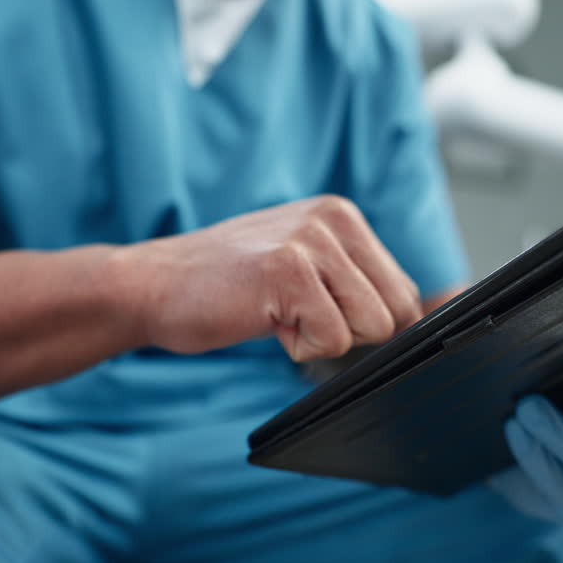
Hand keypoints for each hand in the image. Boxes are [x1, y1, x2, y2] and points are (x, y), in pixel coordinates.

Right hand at [121, 195, 423, 361]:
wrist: (151, 284)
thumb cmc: (224, 285)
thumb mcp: (300, 263)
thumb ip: (352, 279)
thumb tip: (412, 316)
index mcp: (341, 215)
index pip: (403, 291)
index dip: (364, 321)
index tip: (315, 312)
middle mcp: (333, 220)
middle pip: (396, 311)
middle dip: (349, 331)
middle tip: (292, 313)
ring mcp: (311, 242)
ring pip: (372, 327)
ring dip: (322, 337)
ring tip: (276, 312)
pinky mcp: (289, 272)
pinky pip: (334, 340)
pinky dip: (298, 347)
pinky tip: (262, 319)